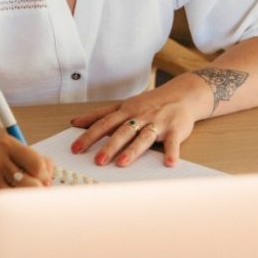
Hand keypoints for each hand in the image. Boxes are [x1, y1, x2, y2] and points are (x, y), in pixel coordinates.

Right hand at [0, 134, 54, 212]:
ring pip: (21, 198)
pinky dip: (11, 206)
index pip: (38, 165)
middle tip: (33, 190)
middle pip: (33, 184)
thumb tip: (51, 174)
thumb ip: (30, 157)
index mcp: (5, 144)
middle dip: (38, 189)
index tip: (42, 178)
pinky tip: (7, 200)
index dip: (45, 175)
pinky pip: (6, 207)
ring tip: (21, 195)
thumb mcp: (5, 146)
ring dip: (25, 199)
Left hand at [70, 81, 207, 167]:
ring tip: (122, 163)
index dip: (89, 135)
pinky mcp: (175, 129)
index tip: (75, 149)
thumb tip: (75, 122)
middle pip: (122, 131)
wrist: (182, 94)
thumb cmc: (149, 103)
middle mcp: (140, 116)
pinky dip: (172, 152)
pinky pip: (173, 142)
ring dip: (133, 150)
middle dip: (109, 146)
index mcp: (125, 111)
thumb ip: (101, 114)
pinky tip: (169, 163)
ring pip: (143, 137)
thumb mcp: (124, 105)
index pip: (104, 123)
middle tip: (97, 161)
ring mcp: (158, 122)